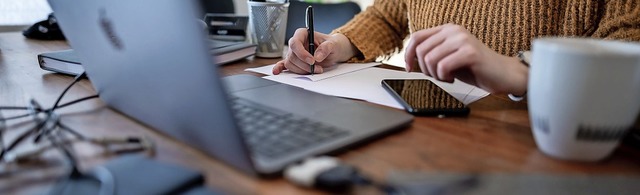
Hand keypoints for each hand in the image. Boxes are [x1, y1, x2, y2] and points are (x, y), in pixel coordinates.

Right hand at [273, 29, 356, 74]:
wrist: (334, 51)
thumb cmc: (332, 44)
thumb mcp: (333, 44)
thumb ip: (326, 48)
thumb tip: (317, 56)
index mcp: (303, 34)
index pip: (295, 43)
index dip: (302, 53)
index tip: (312, 61)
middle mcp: (297, 43)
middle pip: (292, 55)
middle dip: (304, 65)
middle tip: (317, 68)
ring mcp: (294, 53)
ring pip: (290, 63)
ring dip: (302, 70)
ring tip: (315, 70)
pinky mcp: (295, 61)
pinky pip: (284, 65)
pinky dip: (280, 68)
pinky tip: (277, 72)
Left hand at [405, 24, 527, 94]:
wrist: (503, 74)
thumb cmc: (475, 68)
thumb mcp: (448, 57)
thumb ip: (432, 53)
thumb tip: (410, 59)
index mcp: (447, 29)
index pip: (416, 37)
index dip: (408, 54)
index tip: (409, 68)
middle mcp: (454, 30)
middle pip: (421, 51)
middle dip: (425, 69)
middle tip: (439, 76)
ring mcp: (462, 39)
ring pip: (430, 59)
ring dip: (435, 75)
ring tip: (448, 77)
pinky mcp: (470, 52)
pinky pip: (443, 66)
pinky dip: (444, 77)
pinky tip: (454, 78)